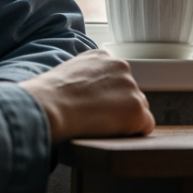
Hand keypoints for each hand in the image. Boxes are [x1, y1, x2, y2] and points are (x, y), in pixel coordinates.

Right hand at [19, 49, 154, 145]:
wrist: (48, 108)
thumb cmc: (46, 98)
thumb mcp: (65, 74)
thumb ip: (83, 78)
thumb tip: (85, 93)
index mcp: (102, 57)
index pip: (115, 78)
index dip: (106, 96)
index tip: (93, 105)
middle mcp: (121, 66)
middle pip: (130, 92)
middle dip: (118, 106)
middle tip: (96, 119)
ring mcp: (131, 87)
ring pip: (138, 108)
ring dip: (125, 119)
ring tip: (100, 127)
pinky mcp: (136, 109)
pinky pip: (146, 125)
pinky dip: (134, 133)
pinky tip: (116, 135)